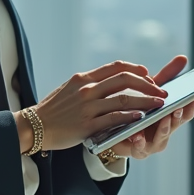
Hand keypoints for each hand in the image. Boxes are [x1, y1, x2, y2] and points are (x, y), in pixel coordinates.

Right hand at [17, 61, 167, 152]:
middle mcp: (87, 89)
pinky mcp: (86, 126)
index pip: (116, 67)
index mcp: (83, 78)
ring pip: (124, 100)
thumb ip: (89, 84)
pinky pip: (114, 119)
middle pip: (124, 80)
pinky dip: (130, 118)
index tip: (148, 74)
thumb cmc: (53, 110)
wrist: (33, 127)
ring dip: (145, 101)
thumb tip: (110, 81)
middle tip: (160, 91)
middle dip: (147, 84)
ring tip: (159, 104)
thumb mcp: (69, 89)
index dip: (135, 69)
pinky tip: (141, 118)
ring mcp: (87, 107)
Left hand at [108, 54, 193, 160]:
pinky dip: (140, 142)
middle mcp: (163, 132)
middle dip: (177, 117)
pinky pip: (139, 149)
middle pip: (175, 125)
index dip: (190, 106)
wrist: (112, 131)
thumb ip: (166, 76)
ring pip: (160, 139)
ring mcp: (151, 144)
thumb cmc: (135, 107)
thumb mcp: (149, 90)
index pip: (184, 112)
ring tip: (162, 119)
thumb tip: (183, 57)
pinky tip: (137, 134)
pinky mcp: (135, 151)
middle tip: (177, 108)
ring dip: (162, 129)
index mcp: (168, 118)